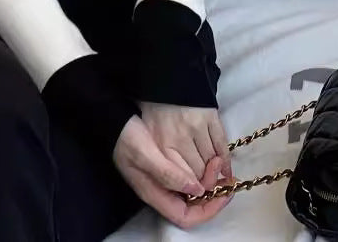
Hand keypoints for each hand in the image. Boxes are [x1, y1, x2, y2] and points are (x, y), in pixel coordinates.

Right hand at [113, 115, 233, 229]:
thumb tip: (196, 190)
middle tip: (222, 170)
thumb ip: (168, 173)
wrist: (113, 119)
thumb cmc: (127, 136)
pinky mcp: (165, 166)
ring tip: (218, 161)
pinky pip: (187, 177)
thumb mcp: (145, 154)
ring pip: (191, 191)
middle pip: (192, 205)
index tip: (224, 193)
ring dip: (208, 180)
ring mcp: (162, 179)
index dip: (208, 210)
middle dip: (211, 192)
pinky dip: (200, 171)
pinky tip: (208, 158)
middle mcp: (160, 191)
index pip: (186, 217)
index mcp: (154, 194)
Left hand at [139, 101, 230, 183]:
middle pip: (198, 172)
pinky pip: (222, 144)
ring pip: (212, 160)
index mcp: (162, 144)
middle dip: (203, 182)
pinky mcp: (211, 117)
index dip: (190, 188)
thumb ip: (162, 159)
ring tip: (216, 177)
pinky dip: (226, 159)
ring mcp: (198, 126)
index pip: (182, 178)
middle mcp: (180, 138)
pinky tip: (226, 169)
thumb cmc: (154, 109)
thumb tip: (181, 184)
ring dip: (215, 171)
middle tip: (207, 186)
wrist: (165, 76)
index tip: (195, 192)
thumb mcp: (149, 136)